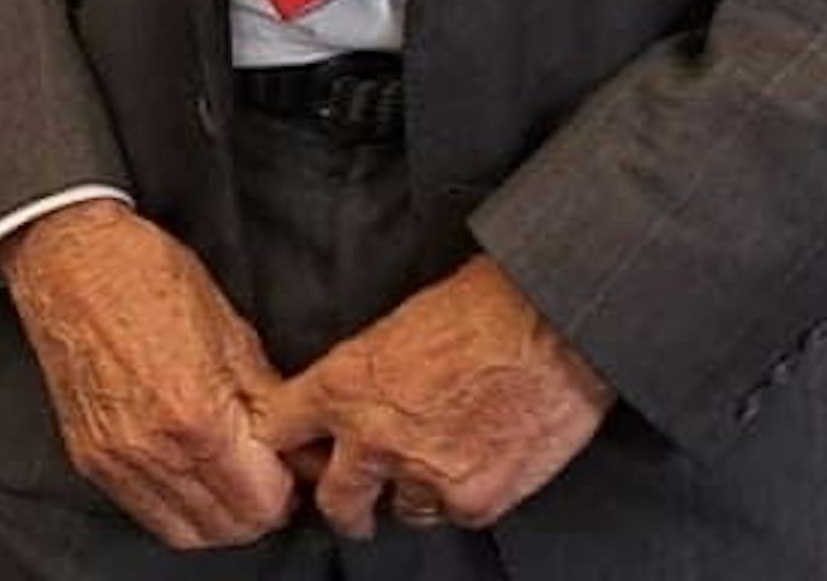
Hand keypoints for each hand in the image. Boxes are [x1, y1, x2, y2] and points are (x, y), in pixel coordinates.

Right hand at [0, 199, 297, 548]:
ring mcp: (115, 458)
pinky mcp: (88, 456)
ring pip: (187, 532)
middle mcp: (153, 449)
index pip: (263, 504)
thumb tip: (305, 449)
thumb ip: (271, 405)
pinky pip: (145, 512)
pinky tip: (188, 468)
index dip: (289, 488)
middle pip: (230, 528)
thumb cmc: (146, 278)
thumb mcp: (232, 333)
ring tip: (228, 472)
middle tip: (265, 470)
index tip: (290, 466)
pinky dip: (176, 506)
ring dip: (219, 513)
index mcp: (198, 417)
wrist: (70, 258)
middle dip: (259, 506)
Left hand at [257, 254, 609, 535]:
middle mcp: (373, 439)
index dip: (288, 445)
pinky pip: (455, 515)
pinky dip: (463, 498)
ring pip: (402, 510)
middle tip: (353, 504)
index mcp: (341, 386)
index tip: (297, 452)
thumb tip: (348, 405)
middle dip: (342, 505)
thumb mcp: (389, 330)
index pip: (279, 431)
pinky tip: (478, 464)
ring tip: (437, 465)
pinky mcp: (474, 500)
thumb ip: (359, 379)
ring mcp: (423, 476)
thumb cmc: (476, 310)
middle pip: (334, 501)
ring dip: (412, 494)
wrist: (547, 327)